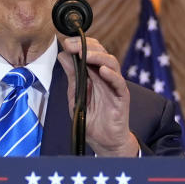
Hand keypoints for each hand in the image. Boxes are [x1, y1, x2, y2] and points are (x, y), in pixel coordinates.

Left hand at [58, 36, 139, 156]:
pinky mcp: (122, 97)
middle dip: (85, 46)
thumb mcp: (75, 96)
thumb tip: (62, 55)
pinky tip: (102, 71)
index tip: (65, 42)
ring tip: (83, 55)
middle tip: (71, 45)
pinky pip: (119, 82)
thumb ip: (72, 76)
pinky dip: (112, 75)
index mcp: (94, 74)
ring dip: (97, 57)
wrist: (104, 141)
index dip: (79, 44)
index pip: (91, 51)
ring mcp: (115, 85)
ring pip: (111, 63)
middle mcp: (106, 77)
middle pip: (101, 52)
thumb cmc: (91, 120)